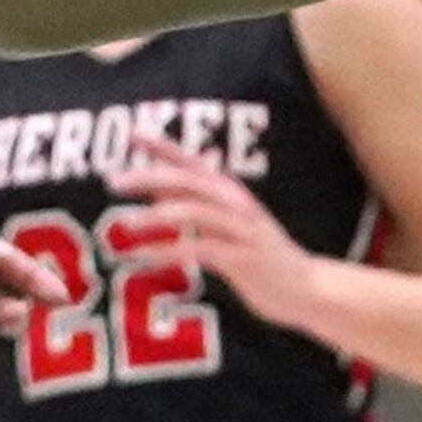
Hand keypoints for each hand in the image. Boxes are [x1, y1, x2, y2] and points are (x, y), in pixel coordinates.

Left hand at [111, 135, 341, 341]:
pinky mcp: (243, 259)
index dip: (162, 145)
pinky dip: (170, 252)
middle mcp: (236, 204)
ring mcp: (241, 230)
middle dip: (149, 176)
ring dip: (155, 217)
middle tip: (113, 181)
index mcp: (230, 192)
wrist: (308, 288)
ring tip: (124, 226)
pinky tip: (144, 259)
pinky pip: (201, 250)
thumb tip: (154, 189)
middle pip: (188, 180)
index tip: (131, 133)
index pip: (191, 161)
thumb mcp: (227, 224)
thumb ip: (193, 205)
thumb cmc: (259, 255)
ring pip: (193, 212)